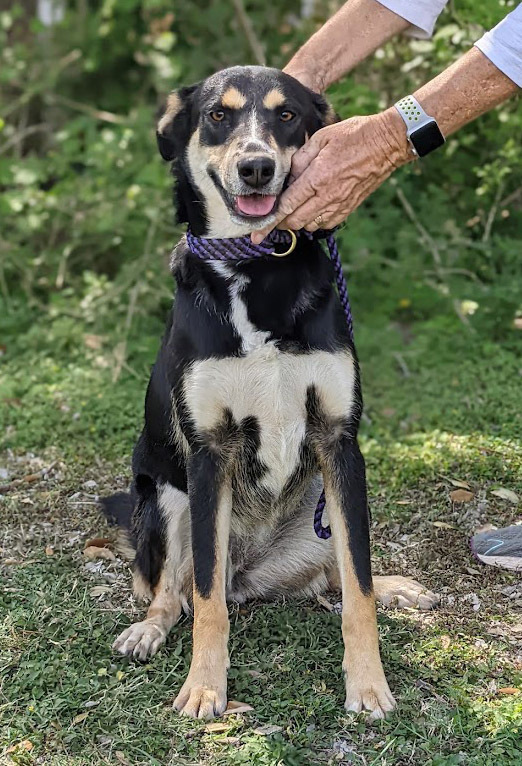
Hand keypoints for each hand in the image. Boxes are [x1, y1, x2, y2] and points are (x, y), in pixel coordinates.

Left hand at [251, 108, 411, 243]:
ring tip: (296, 205)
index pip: (286, 207)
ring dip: (298, 220)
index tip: (256, 235)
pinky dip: (313, 220)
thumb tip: (288, 177)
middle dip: (281, 221)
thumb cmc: (354, 135)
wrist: (386, 144)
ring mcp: (339, 206)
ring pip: (309, 226)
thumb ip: (300, 159)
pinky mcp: (348, 209)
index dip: (269, 223)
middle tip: (275, 211)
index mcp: (317, 178)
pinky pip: (324, 224)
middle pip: (295, 222)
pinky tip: (313, 205)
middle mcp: (327, 197)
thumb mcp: (320, 138)